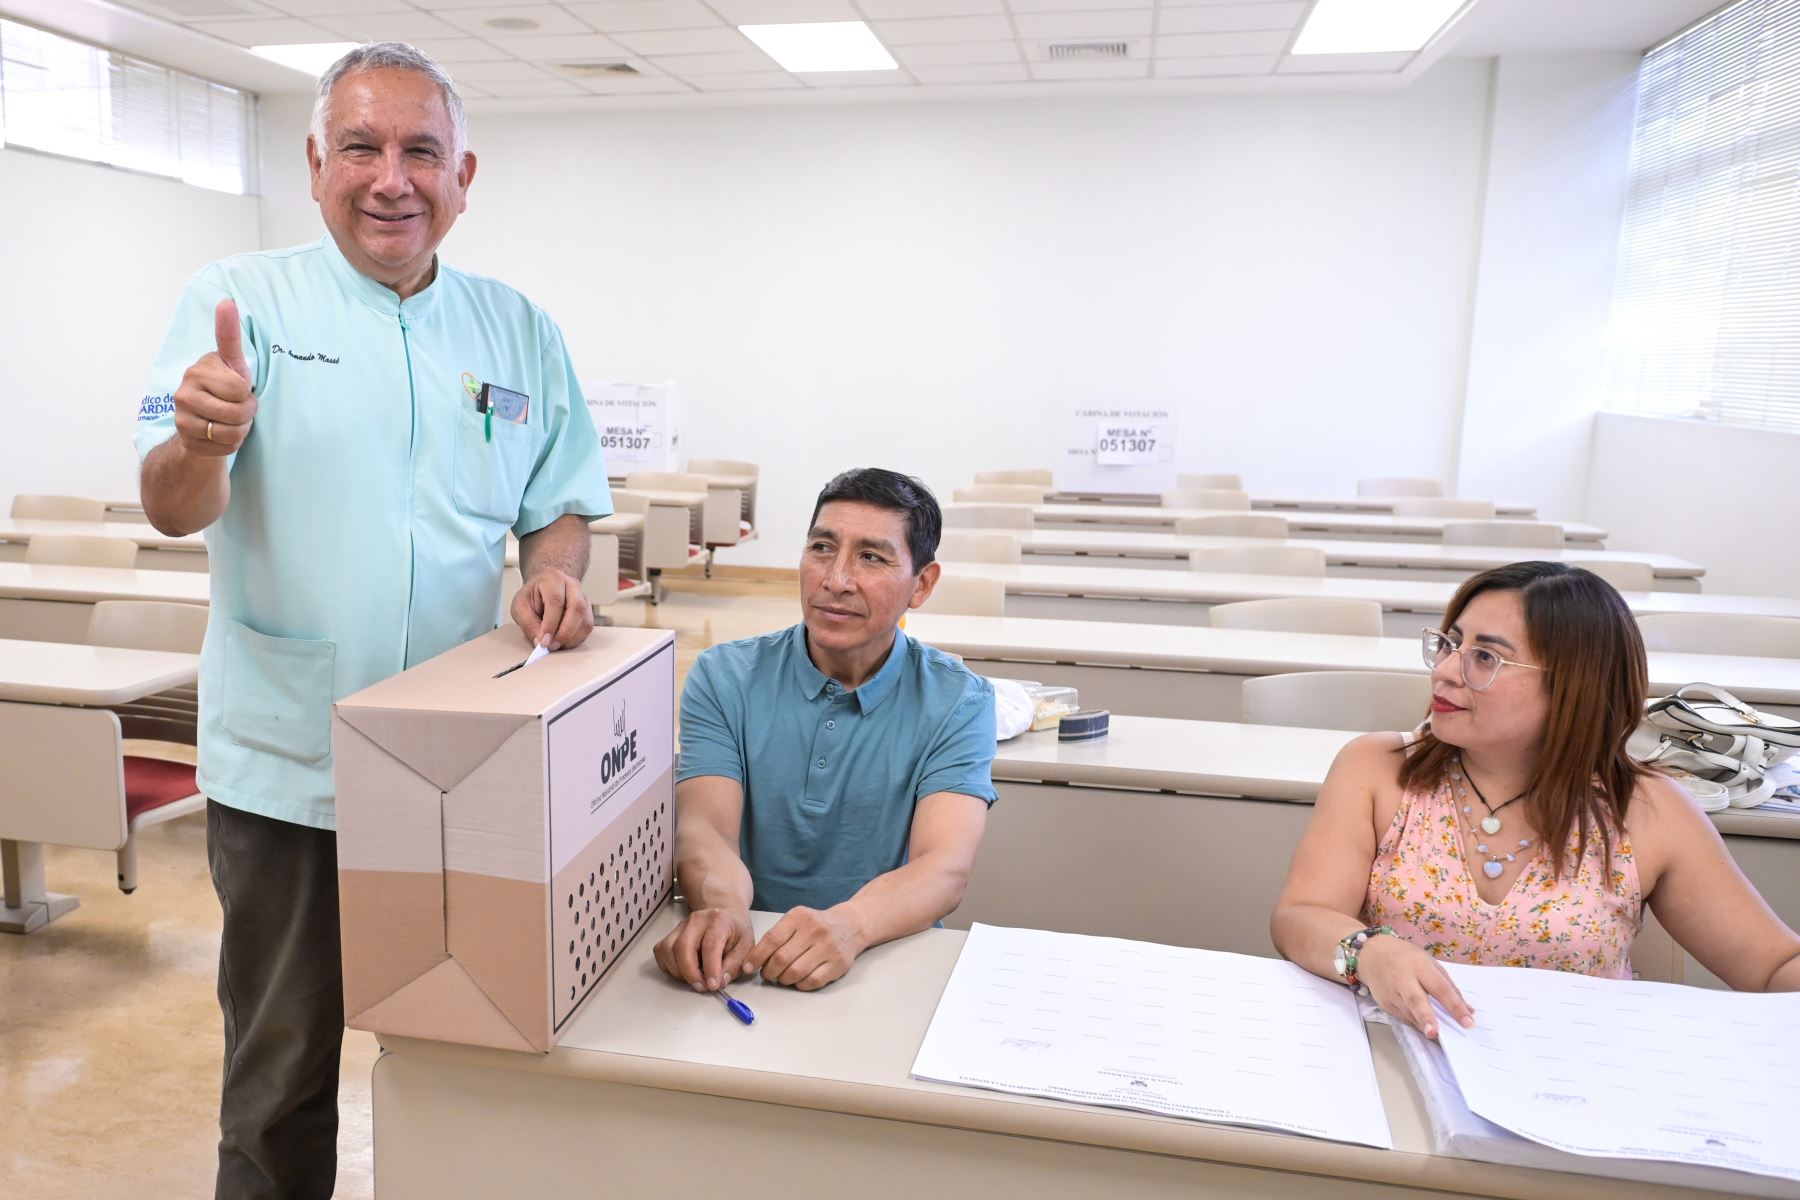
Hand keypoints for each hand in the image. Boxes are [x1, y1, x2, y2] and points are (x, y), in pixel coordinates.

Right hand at [174, 299, 255, 457]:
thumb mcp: (233, 363)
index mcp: (199, 369)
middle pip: (239, 411)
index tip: (236, 387)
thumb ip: (229, 336)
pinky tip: (220, 435)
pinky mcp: (184, 438)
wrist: (203, 423)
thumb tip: (227, 301)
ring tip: (229, 420)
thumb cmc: (225, 388)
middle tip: (237, 407)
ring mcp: (181, 416)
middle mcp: (184, 390)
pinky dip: (230, 445)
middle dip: (247, 413)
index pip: (239, 387)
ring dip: (240, 430)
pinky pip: (224, 447)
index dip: (245, 392)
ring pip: (232, 432)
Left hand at [511, 569, 593, 648]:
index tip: (544, 640)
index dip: (551, 623)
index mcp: (553, 580)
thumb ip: (528, 623)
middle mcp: (572, 586)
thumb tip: (539, 641)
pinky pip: (587, 628)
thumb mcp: (520, 606)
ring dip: (571, 638)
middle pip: (577, 608)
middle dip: (564, 632)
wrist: (546, 587)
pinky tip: (564, 641)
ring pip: (585, 620)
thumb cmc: (533, 595)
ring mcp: (583, 598)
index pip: (556, 601)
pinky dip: (576, 639)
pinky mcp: (588, 611)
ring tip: (556, 644)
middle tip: (552, 646)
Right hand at [653, 907, 754, 990]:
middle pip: (683, 946)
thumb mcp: (746, 946)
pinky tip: (685, 971)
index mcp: (719, 920)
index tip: (713, 985)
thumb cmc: (735, 932)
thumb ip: (735, 965)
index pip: (710, 945)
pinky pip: (662, 953)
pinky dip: (670, 967)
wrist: (724, 915)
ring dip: (679, 972)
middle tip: (702, 987)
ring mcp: (680, 926)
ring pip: (668, 950)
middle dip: (690, 973)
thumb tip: (720, 981)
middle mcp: (696, 919)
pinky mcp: (670, 934)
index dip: (711, 968)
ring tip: (696, 979)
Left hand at [744, 906, 864, 990]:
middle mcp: (814, 930)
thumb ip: (776, 937)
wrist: (850, 926)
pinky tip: (799, 979)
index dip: (756, 956)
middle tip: (768, 974)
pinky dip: (800, 984)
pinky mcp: (838, 964)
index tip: (749, 967)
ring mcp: (828, 947)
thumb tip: (753, 961)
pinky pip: (811, 982)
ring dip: (783, 980)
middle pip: (781, 959)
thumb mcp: (796, 921)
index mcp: (799, 917)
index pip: (772, 939)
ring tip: (783, 977)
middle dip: (769, 972)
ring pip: (795, 973)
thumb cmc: (815, 926)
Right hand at [1355, 935, 1475, 1038]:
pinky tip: (1424, 1026)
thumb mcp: (1429, 963)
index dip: (1455, 1006)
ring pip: (1409, 1014)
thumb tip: (1468, 1011)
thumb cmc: (1406, 958)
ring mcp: (1391, 992)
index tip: (1468, 1022)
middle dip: (1426, 1018)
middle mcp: (1403, 979)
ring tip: (1436, 1035)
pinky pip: (1403, 1017)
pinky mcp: (1384, 1003)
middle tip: (1436, 1034)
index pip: (1440, 988)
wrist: (1370, 954)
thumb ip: (1448, 986)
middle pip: (1416, 1000)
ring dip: (1424, 1025)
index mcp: (1420, 966)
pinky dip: (1415, 1023)